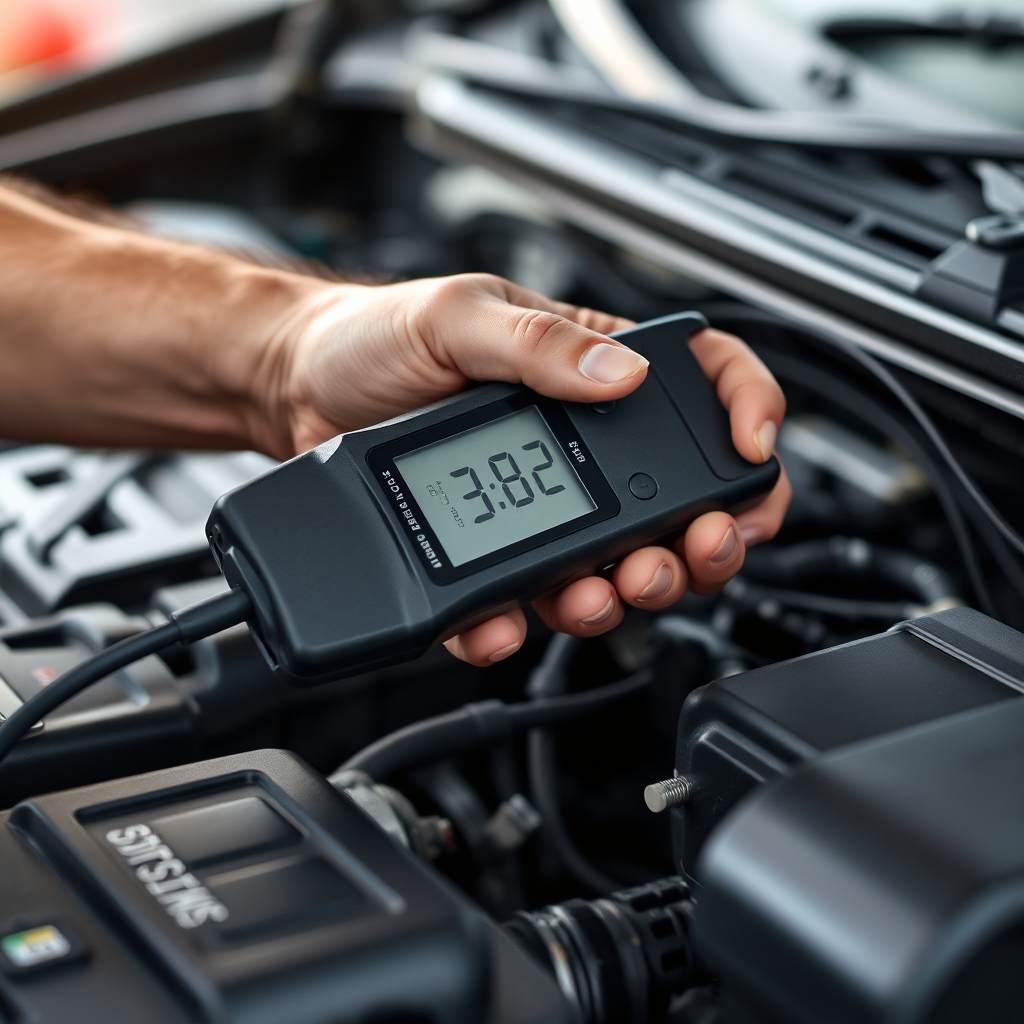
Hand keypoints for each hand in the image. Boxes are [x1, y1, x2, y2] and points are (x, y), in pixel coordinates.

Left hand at [263, 273, 788, 665]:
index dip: (748, 416)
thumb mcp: (458, 317)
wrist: (296, 391)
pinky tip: (507, 620)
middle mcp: (578, 443)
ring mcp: (540, 503)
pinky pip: (527, 600)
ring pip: (618, 563)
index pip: (701, 385)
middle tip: (690, 551)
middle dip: (704, 538)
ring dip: (630, 591)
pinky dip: (524, 623)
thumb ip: (539, 342)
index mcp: (588, 370)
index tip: (753, 455)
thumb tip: (620, 371)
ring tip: (605, 592)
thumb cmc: (372, 338)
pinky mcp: (493, 552)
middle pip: (680, 500)